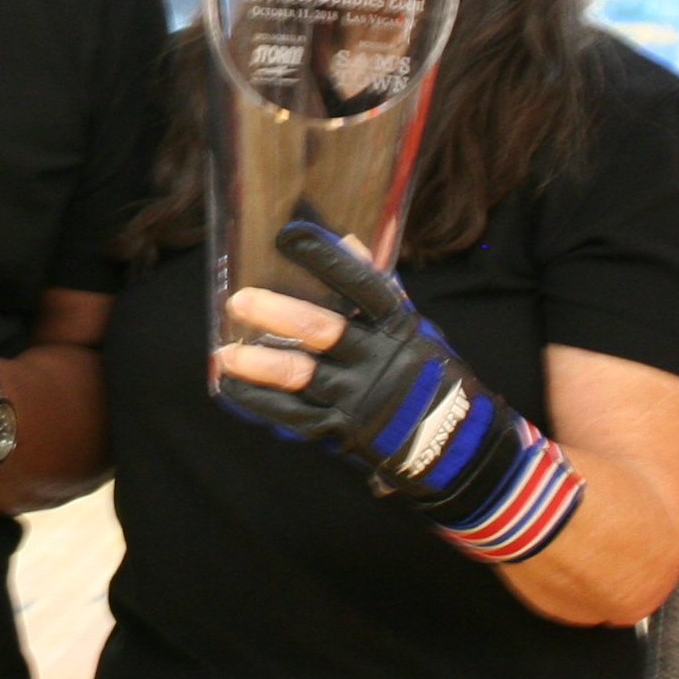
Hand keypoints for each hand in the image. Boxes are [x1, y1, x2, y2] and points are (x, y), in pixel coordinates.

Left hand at [217, 222, 498, 505]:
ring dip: (258, 365)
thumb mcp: (413, 328)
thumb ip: (379, 290)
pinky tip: (233, 384)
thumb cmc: (423, 373)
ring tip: (224, 354)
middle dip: (279, 314)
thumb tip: (349, 241)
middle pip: (323, 331)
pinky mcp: (342, 430)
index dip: (327, 259)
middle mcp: (377, 359)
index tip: (290, 235)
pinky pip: (293, 414)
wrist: (453, 443)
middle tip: (240, 300)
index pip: (363, 285)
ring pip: (301, 377)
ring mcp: (358, 397)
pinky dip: (259, 399)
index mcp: (397, 326)